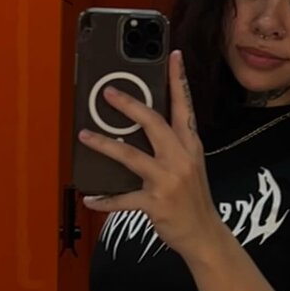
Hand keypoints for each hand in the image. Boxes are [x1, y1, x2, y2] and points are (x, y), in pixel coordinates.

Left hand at [79, 51, 223, 262]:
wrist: (204, 235)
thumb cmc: (193, 199)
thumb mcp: (190, 165)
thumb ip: (171, 145)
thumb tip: (140, 126)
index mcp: (190, 146)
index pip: (184, 106)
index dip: (178, 79)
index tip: (173, 55)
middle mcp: (180, 159)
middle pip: (153, 123)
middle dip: (129, 105)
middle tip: (107, 93)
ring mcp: (167, 181)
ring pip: (131, 156)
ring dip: (104, 145)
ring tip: (84, 135)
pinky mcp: (155, 204)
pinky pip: (123, 199)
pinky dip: (105, 200)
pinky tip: (90, 198)